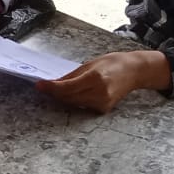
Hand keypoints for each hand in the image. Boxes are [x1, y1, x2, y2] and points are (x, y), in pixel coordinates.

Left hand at [34, 50, 167, 112]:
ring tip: (57, 88)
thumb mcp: (89, 64)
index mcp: (95, 78)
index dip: (51, 88)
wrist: (134, 71)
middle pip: (68, 98)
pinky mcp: (104, 109)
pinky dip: (75, 100)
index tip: (39, 85)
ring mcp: (102, 103)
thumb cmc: (112, 63)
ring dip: (63, 97)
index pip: (67, 88)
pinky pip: (82, 106)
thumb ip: (71, 76)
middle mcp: (99, 93)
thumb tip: (53, 83)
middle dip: (54, 93)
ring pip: (74, 103)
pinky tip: (74, 93)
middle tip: (44, 86)